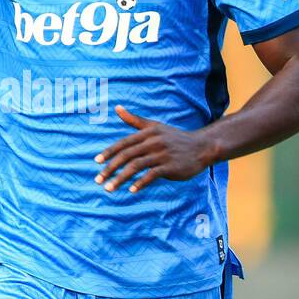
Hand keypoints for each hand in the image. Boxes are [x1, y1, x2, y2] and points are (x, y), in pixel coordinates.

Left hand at [93, 105, 216, 193]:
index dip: (109, 153)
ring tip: (109, 188)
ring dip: (120, 178)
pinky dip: (140, 183)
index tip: (96, 163)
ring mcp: (162, 154)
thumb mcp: (155, 126)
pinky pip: (152, 175)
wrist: (202, 147)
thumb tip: (116, 108)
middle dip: (110, 169)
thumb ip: (134, 120)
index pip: (123, 143)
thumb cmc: (175, 138)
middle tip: (98, 180)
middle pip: (126, 156)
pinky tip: (131, 190)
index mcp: (147, 132)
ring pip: (136, 166)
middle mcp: (153, 141)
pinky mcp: (171, 166)